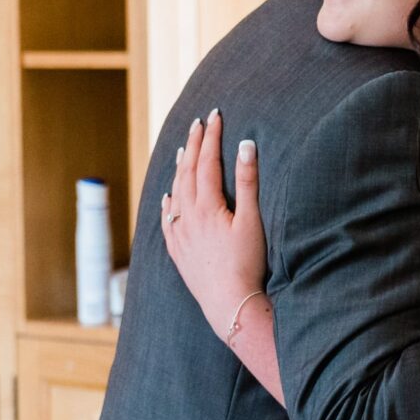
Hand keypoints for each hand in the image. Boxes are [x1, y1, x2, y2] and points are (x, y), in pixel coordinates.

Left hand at [160, 109, 266, 337]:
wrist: (229, 304)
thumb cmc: (246, 264)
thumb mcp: (252, 220)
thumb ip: (248, 181)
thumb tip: (246, 145)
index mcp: (207, 205)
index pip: (207, 162)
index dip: (212, 137)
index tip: (215, 116)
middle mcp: (188, 217)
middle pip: (188, 172)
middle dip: (194, 145)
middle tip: (199, 123)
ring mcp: (180, 235)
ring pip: (175, 193)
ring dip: (180, 169)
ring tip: (184, 150)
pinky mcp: (178, 252)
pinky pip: (167, 220)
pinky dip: (168, 203)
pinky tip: (168, 197)